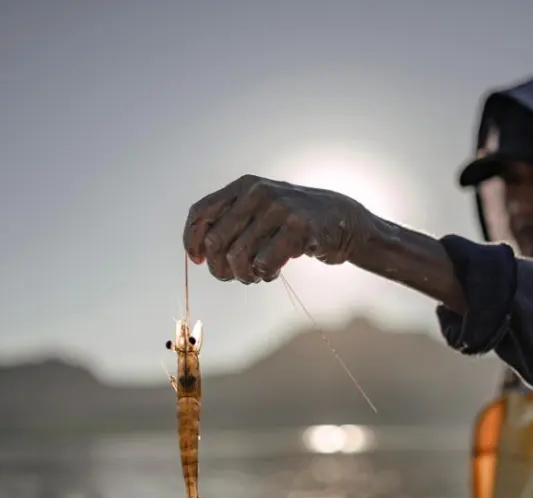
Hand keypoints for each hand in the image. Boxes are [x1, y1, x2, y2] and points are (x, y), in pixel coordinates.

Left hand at [183, 174, 372, 283]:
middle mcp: (258, 192)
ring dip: (245, 275)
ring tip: (257, 274)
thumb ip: (231, 224)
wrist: (340, 220)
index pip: (201, 213)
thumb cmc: (292, 222)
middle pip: (215, 241)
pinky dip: (266, 274)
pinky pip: (264, 263)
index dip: (192, 240)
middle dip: (220, 267)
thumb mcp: (259, 212)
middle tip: (232, 276)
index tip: (199, 261)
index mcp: (244, 186)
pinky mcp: (298, 228)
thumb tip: (198, 253)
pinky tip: (274, 271)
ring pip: (239, 256)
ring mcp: (279, 208)